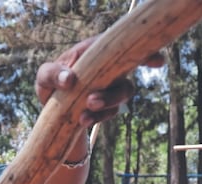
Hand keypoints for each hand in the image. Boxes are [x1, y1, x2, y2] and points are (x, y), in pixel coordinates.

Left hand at [35, 36, 164, 126]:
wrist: (52, 114)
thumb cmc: (50, 86)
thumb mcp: (44, 77)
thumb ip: (52, 73)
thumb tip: (69, 79)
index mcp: (94, 52)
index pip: (120, 46)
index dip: (143, 52)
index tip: (157, 61)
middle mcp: (108, 68)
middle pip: (126, 74)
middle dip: (116, 91)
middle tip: (92, 101)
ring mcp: (110, 88)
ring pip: (122, 94)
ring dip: (107, 103)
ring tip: (85, 112)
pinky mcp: (107, 108)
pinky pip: (110, 113)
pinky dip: (97, 117)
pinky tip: (82, 120)